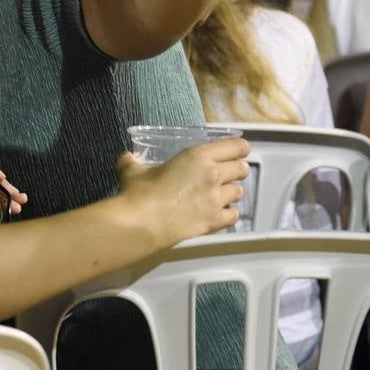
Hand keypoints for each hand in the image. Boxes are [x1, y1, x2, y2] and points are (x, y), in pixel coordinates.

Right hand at [116, 137, 249, 242]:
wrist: (142, 223)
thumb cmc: (139, 191)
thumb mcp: (132, 169)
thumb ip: (133, 161)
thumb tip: (127, 157)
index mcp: (198, 156)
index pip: (236, 146)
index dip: (238, 149)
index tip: (233, 152)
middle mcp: (214, 175)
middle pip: (242, 169)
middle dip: (235, 170)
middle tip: (223, 174)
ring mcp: (217, 200)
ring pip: (240, 192)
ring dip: (230, 192)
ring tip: (217, 195)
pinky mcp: (216, 221)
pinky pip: (234, 215)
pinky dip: (228, 213)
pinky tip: (216, 213)